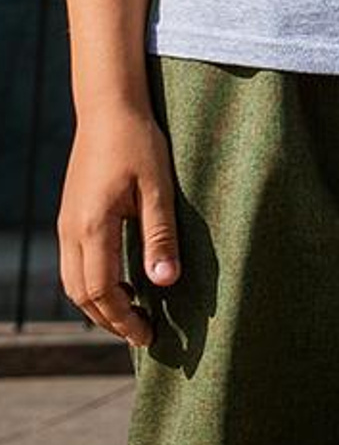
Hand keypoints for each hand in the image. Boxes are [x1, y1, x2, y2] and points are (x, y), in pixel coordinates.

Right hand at [57, 105, 180, 345]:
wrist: (108, 109)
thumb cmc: (139, 143)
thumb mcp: (158, 187)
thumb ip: (160, 236)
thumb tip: (166, 283)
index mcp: (92, 228)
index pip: (102, 292)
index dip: (123, 319)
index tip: (147, 336)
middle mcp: (71, 232)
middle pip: (82, 295)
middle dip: (110, 320)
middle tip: (142, 334)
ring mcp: (66, 225)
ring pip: (73, 282)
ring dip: (99, 304)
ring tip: (132, 315)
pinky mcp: (70, 217)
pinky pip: (74, 264)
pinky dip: (93, 284)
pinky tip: (121, 282)